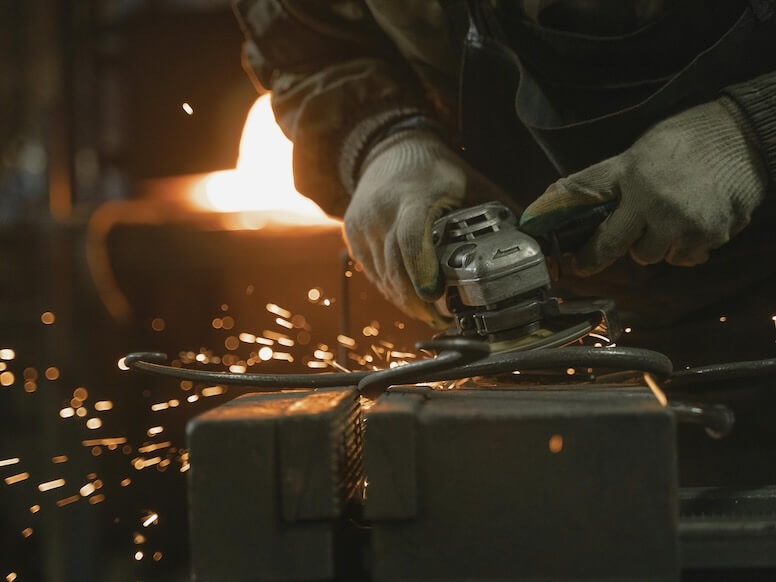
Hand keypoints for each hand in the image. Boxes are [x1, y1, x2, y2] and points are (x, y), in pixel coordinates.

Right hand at [344, 130, 510, 325]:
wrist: (388, 152)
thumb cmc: (435, 171)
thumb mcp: (469, 184)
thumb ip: (496, 212)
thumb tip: (531, 242)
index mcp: (413, 196)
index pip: (411, 239)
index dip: (423, 272)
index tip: (436, 297)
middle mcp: (382, 211)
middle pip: (395, 267)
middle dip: (418, 301)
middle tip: (443, 319)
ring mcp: (363, 224)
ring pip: (382, 277)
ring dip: (405, 301)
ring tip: (430, 315)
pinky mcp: (352, 236)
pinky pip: (372, 274)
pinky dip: (391, 291)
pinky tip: (410, 300)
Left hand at [520, 99, 767, 275]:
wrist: (744, 136)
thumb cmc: (683, 141)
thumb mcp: (632, 155)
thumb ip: (594, 183)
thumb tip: (549, 199)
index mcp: (633, 183)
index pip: (595, 223)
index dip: (583, 253)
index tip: (573, 265)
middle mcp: (658, 208)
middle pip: (621, 249)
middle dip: (618, 245)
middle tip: (629, 227)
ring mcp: (687, 225)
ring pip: (653, 256)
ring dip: (655, 244)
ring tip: (667, 214)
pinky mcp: (713, 236)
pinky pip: (685, 257)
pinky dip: (684, 245)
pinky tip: (692, 220)